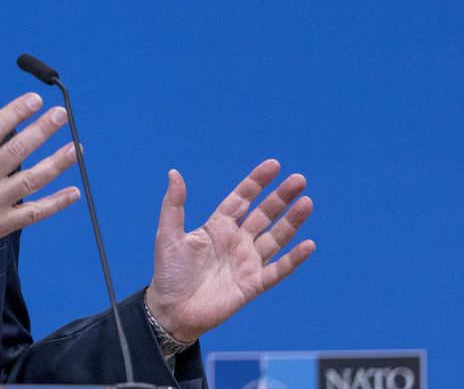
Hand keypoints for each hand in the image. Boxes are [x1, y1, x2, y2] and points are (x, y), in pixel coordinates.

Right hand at [0, 92, 81, 269]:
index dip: (15, 112)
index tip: (34, 100)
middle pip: (18, 150)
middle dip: (42, 129)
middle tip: (61, 114)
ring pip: (32, 179)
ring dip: (57, 163)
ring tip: (77, 148)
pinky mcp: (1, 224)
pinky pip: (34, 213)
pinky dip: (55, 203)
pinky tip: (73, 192)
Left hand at [145, 159, 315, 341]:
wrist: (172, 311)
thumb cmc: (167, 273)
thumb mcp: (168, 235)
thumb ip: (173, 205)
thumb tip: (173, 173)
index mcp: (217, 227)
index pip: (241, 199)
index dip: (256, 182)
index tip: (274, 165)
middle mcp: (236, 241)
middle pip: (264, 214)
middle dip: (281, 197)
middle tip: (299, 180)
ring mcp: (247, 262)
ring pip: (276, 238)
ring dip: (292, 221)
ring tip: (307, 202)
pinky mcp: (253, 285)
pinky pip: (278, 270)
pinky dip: (294, 259)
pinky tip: (308, 244)